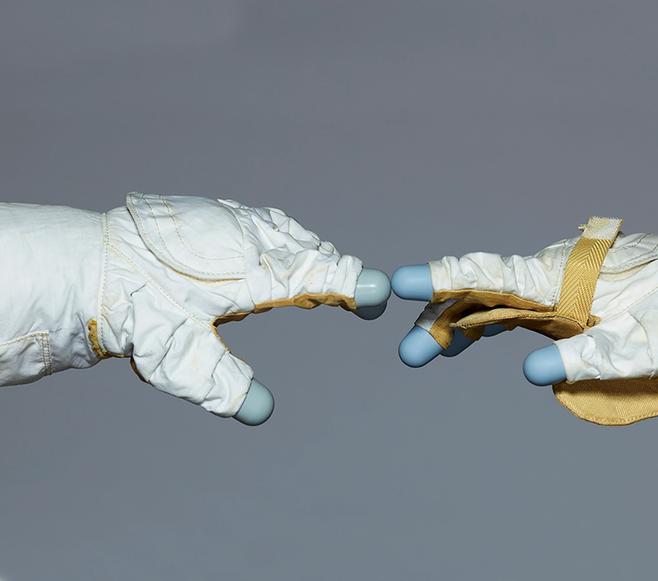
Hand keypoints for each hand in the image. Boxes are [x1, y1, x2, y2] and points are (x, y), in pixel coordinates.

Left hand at [95, 193, 389, 424]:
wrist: (90, 265)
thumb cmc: (133, 309)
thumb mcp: (175, 357)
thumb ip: (220, 383)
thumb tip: (260, 412)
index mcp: (248, 270)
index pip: (313, 276)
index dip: (350, 285)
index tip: (377, 293)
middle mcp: (246, 238)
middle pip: (308, 252)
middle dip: (336, 273)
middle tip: (359, 294)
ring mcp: (230, 220)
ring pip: (289, 234)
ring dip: (312, 255)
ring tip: (327, 273)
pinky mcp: (214, 214)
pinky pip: (267, 224)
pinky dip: (286, 240)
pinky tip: (282, 248)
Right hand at [391, 217, 657, 424]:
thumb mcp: (643, 343)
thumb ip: (588, 356)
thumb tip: (532, 372)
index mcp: (562, 276)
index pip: (491, 273)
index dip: (443, 277)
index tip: (402, 281)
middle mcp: (550, 276)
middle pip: (480, 289)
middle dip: (439, 318)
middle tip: (410, 355)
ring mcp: (553, 287)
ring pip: (489, 299)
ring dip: (455, 323)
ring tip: (425, 352)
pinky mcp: (560, 303)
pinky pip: (508, 307)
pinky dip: (481, 321)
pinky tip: (465, 339)